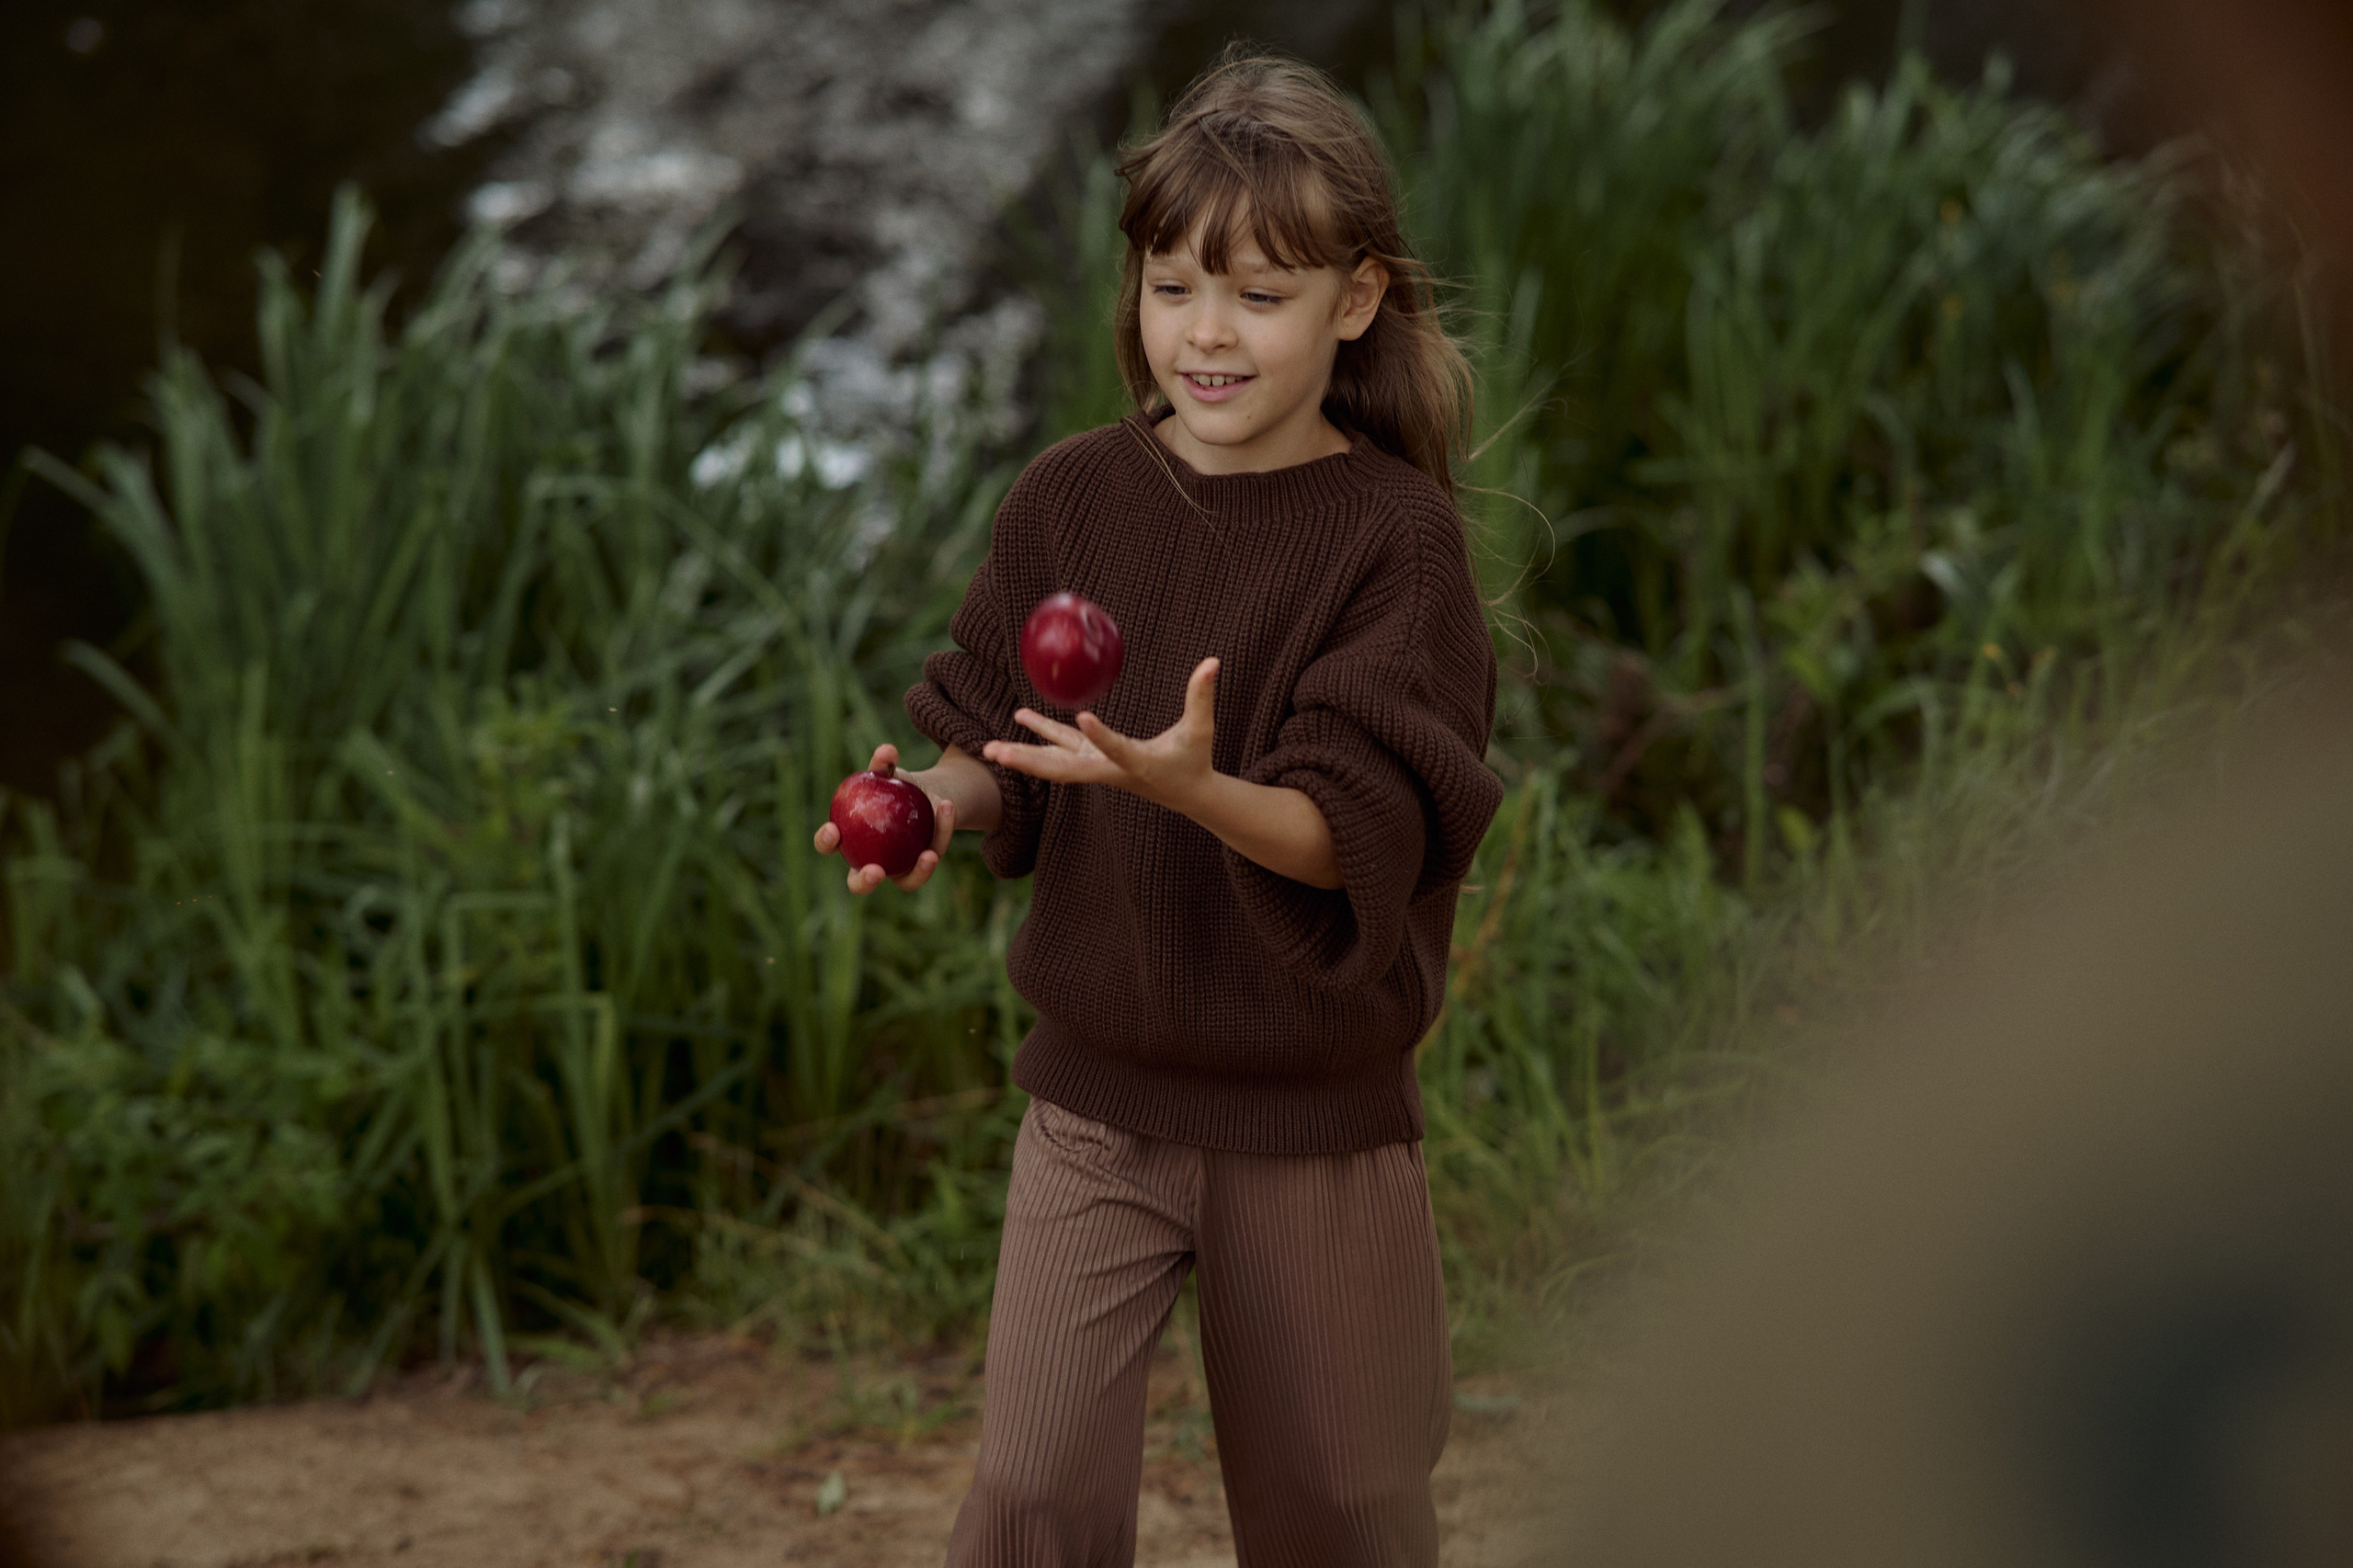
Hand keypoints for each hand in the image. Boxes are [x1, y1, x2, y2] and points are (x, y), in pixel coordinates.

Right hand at [812, 743, 955, 894]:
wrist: (927, 796)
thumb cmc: (896, 786)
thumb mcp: (890, 773)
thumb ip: (884, 763)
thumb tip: (887, 750)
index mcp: (849, 840)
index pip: (829, 844)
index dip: (826, 841)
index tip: (834, 829)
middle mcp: (869, 862)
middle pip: (859, 883)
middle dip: (864, 881)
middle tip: (875, 870)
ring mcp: (898, 870)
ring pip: (905, 882)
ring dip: (918, 873)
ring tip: (929, 855)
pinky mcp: (924, 866)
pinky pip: (932, 855)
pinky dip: (942, 834)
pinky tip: (947, 810)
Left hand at [982, 657, 1219, 812]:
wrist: (1188, 795)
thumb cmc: (1195, 759)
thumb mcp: (1202, 730)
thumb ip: (1202, 696)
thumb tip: (1213, 661)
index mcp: (1139, 764)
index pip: (1117, 751)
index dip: (1101, 737)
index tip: (1083, 717)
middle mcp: (1111, 772)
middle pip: (1065, 770)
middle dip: (1030, 763)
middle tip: (996, 754)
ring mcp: (1099, 769)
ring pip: (1055, 764)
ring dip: (1023, 755)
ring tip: (990, 747)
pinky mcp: (1095, 762)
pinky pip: (1061, 750)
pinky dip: (1041, 737)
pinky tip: (1020, 719)